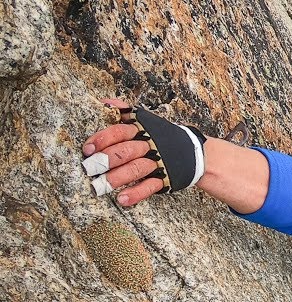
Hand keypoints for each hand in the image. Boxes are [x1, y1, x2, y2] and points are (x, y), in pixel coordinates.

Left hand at [82, 98, 206, 205]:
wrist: (195, 151)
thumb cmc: (162, 136)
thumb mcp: (146, 120)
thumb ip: (124, 111)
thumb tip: (105, 102)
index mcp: (142, 130)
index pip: (120, 132)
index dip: (103, 139)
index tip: (88, 149)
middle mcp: (150, 145)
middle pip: (126, 151)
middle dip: (107, 160)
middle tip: (89, 168)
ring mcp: (159, 162)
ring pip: (137, 169)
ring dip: (118, 178)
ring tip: (101, 187)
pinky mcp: (166, 178)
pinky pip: (150, 186)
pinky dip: (136, 193)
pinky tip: (122, 199)